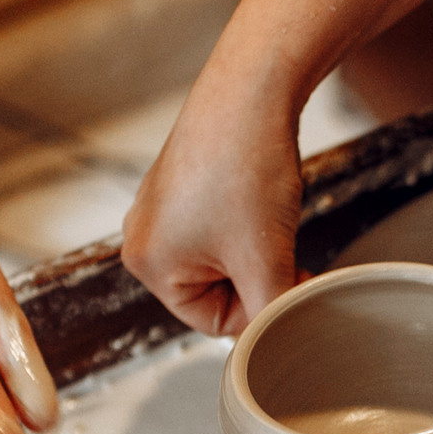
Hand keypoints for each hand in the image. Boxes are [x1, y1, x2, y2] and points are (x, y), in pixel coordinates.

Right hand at [122, 75, 306, 334]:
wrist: (251, 90)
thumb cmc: (247, 171)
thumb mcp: (264, 260)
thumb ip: (270, 315)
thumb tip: (280, 343)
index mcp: (148, 266)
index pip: (215, 323)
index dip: (260, 306)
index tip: (290, 276)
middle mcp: (141, 238)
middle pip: (218, 292)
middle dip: (257, 274)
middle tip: (282, 243)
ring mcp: (158, 209)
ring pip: (225, 259)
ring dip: (257, 247)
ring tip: (267, 211)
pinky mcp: (179, 184)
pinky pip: (220, 227)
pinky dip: (248, 220)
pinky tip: (258, 193)